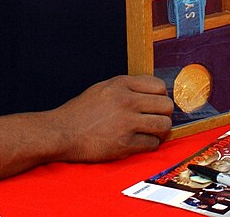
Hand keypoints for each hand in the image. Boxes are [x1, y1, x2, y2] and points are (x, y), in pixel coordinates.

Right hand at [51, 75, 171, 162]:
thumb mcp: (103, 88)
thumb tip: (153, 92)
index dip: (160, 96)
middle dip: (164, 114)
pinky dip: (150, 145)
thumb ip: (127, 87)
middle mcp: (126, 101)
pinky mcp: (124, 144)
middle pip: (166, 106)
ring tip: (151, 132)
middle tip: (156, 119)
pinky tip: (140, 142)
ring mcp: (126, 123)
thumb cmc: (81, 111)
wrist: (62, 132)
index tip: (155, 104)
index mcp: (121, 84)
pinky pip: (152, 144)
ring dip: (160, 131)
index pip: (159, 86)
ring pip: (164, 125)